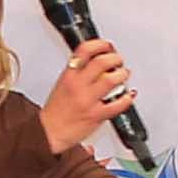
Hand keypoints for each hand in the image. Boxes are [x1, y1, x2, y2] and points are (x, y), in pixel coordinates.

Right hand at [38, 40, 133, 155]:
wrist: (49, 133)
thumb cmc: (55, 111)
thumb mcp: (62, 84)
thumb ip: (78, 72)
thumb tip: (96, 61)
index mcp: (69, 76)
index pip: (85, 50)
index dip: (100, 44)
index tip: (107, 46)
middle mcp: (78, 86)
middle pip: (102, 62)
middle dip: (115, 58)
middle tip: (119, 61)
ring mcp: (88, 100)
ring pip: (111, 80)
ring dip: (122, 75)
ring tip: (123, 76)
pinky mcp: (97, 115)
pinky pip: (118, 104)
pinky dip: (127, 98)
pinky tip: (127, 96)